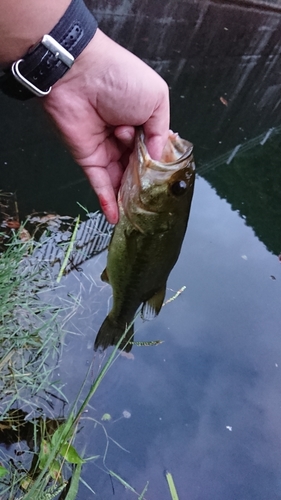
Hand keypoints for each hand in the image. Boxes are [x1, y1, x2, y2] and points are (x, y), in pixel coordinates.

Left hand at [42, 29, 169, 222]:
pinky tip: (117, 217)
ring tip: (141, 214)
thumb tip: (157, 160)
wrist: (79, 74)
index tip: (168, 183)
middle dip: (146, 184)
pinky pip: (100, 183)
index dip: (161, 165)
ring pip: (121, 178)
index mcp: (143, 120)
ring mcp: (107, 149)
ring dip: (130, 195)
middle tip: (156, 202)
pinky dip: (107, 201)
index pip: (155, 149)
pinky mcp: (89, 159)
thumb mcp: (156, 99)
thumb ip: (160, 133)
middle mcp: (125, 137)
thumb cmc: (120, 78)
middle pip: (138, 167)